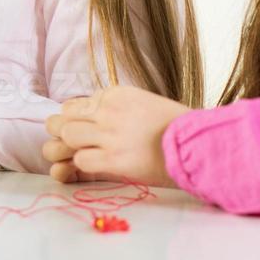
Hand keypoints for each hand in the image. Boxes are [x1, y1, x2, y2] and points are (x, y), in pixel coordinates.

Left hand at [42, 86, 191, 186]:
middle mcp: (109, 110)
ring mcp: (110, 135)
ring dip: (71, 148)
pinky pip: (81, 160)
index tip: (86, 129)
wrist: (196, 145)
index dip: (76, 119)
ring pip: (68, 136)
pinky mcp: (114, 159)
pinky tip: (99, 165)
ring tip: (84, 154)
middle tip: (73, 143)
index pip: (75, 103)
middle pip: (64, 117)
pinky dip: (85, 165)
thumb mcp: (142, 103)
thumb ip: (115, 107)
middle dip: (63, 131)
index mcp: (116, 94)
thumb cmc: (174, 127)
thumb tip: (90, 116)